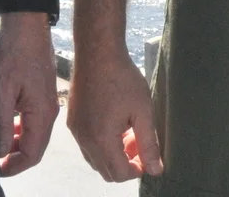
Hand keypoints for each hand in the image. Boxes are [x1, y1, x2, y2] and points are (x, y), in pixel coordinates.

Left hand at [0, 14, 60, 175]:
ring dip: (13, 140)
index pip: (32, 154)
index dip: (13, 166)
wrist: (26, 23)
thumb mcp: (0, 91)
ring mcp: (46, 102)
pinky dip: (16, 125)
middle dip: (12, 155)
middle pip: (33, 147)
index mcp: (42, 114)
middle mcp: (48, 111)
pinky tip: (2, 119)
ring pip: (31, 133)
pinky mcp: (41, 93)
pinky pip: (31, 119)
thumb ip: (1, 124)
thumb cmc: (14, 53)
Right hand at [66, 43, 162, 181]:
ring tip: (128, 132)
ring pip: (95, 159)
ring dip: (113, 155)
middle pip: (106, 171)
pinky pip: (86, 145)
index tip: (147, 157)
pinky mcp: (72, 121)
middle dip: (125, 164)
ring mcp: (76, 131)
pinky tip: (115, 123)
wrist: (98, 52)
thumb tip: (156, 170)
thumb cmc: (122, 78)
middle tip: (139, 143)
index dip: (137, 170)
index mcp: (101, 140)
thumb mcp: (143, 111)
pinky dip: (101, 144)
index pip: (119, 174)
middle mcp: (84, 140)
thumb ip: (149, 144)